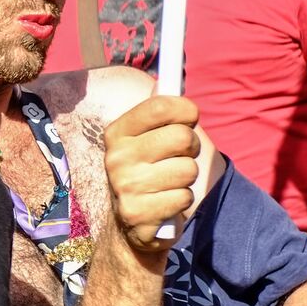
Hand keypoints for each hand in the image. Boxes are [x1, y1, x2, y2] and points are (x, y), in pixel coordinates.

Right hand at [103, 94, 201, 255]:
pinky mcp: (137, 213)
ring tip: (169, 184)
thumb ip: (158, 112)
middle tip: (179, 158)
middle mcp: (115, 157)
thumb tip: (165, 79)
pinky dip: (181, 202)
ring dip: (186, 179)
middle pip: (181, 137)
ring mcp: (124, 186)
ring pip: (187, 170)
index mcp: (117, 133)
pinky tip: (165, 204)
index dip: (185, 110)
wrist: (131, 225)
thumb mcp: (149, 140)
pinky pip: (183, 197)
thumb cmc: (150, 173)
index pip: (161, 106)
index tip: (190, 117)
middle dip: (190, 149)